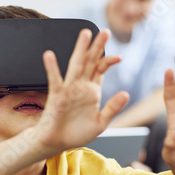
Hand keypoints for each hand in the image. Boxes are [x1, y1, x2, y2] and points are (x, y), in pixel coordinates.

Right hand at [35, 29, 128, 155]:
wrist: (58, 143)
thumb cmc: (77, 133)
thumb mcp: (101, 123)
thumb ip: (113, 108)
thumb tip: (126, 94)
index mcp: (92, 91)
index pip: (101, 69)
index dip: (109, 61)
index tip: (120, 56)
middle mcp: (80, 87)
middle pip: (90, 61)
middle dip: (97, 46)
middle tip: (105, 31)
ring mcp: (68, 89)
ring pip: (75, 65)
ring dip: (80, 49)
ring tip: (85, 33)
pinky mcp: (57, 96)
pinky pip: (55, 80)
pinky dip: (52, 68)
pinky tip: (49, 56)